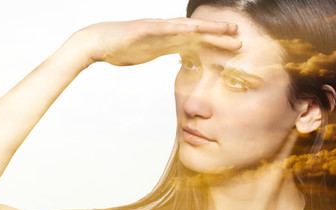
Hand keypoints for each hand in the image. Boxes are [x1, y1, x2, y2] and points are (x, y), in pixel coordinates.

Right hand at [71, 18, 241, 65]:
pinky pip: (165, 28)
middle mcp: (164, 31)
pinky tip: (195, 28)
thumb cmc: (119, 48)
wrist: (96, 41)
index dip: (213, 42)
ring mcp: (156, 29)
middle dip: (217, 34)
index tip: (231, 46)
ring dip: (207, 28)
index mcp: (166, 39)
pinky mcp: (145, 29)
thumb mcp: (147, 52)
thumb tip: (176, 57)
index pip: (194, 40)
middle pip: (196, 32)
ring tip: (226, 29)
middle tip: (239, 38)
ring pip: (186, 27)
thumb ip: (162, 52)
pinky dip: (180, 28)